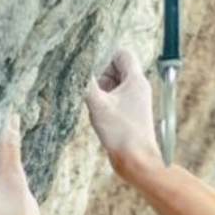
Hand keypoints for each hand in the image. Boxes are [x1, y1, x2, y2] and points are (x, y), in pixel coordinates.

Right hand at [83, 46, 163, 177]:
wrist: (137, 162)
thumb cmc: (122, 134)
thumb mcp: (97, 104)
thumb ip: (85, 82)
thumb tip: (75, 67)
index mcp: (136, 80)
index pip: (122, 53)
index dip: (105, 56)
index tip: (93, 70)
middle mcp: (139, 88)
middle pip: (117, 68)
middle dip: (101, 76)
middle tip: (93, 90)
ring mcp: (136, 101)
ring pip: (114, 84)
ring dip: (101, 90)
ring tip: (97, 106)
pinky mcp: (131, 113)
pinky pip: (115, 99)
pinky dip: (104, 103)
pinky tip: (100, 116)